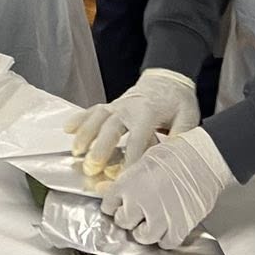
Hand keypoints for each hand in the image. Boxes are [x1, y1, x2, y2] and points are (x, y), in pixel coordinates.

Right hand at [67, 68, 201, 175]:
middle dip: (100, 148)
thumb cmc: (178, 100)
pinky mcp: (111, 105)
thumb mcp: (187, 117)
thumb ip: (180, 137)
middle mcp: (129, 107)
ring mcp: (117, 105)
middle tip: (92, 167)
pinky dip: (79, 119)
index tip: (124, 178)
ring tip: (76, 152)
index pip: (138, 138)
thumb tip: (173, 157)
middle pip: (111, 128)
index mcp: (148, 112)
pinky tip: (68, 129)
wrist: (168, 77)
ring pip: (97, 118)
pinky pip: (92, 110)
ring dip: (85, 135)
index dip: (131, 159)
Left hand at [101, 127, 235, 248]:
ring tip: (152, 220)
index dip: (115, 205)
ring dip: (146, 231)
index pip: (108, 206)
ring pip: (142, 237)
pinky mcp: (179, 228)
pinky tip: (169, 226)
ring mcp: (159, 218)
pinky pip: (165, 243)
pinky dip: (166, 237)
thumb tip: (104, 189)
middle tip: (138, 211)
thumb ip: (125, 180)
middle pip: (123, 223)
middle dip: (129, 218)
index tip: (121, 204)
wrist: (203, 158)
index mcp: (127, 184)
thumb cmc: (174, 154)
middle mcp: (139, 204)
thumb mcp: (142, 160)